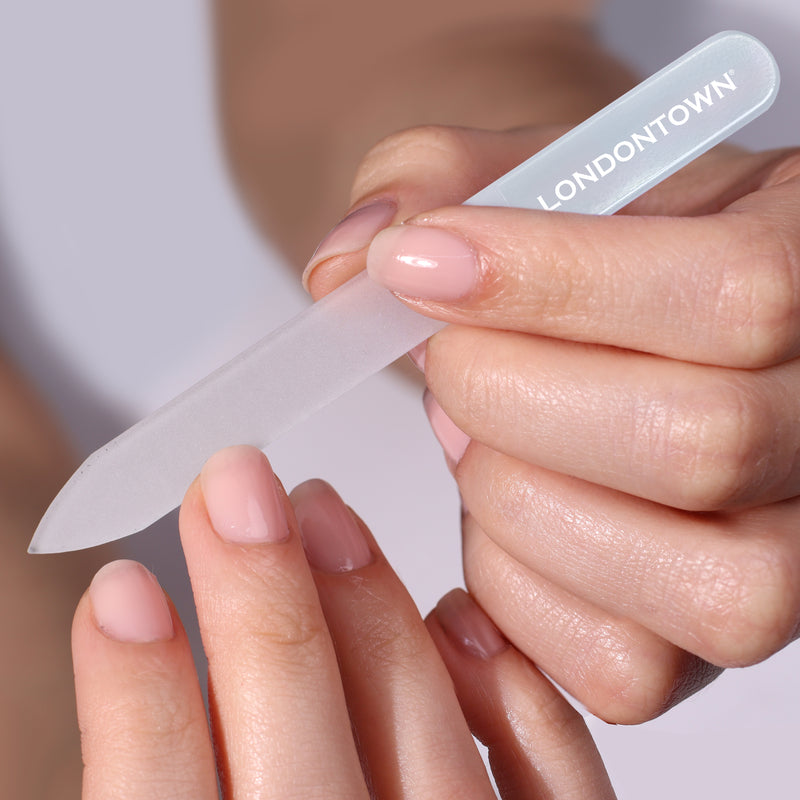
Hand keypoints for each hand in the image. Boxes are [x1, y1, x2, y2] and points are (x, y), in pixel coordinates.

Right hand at [72, 445, 613, 797]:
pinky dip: (507, 696)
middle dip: (255, 604)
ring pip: (422, 745)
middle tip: (230, 485)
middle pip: (297, 756)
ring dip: (365, 612)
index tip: (118, 591)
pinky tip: (455, 613)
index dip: (133, 702)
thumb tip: (148, 679)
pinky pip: (553, 787)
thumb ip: (171, 780)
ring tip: (318, 508)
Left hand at [303, 125, 799, 722]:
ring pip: (692, 584)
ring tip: (470, 438)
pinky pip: (628, 668)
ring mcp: (790, 551)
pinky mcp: (714, 628)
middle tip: (444, 362)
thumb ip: (433, 181)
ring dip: (520, 503)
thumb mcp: (520, 173)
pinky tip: (492, 514)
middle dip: (511, 399)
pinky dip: (519, 592)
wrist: (616, 318)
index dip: (548, 282)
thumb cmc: (583, 247)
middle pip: (698, 443)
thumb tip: (345, 271)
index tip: (414, 263)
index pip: (734, 293)